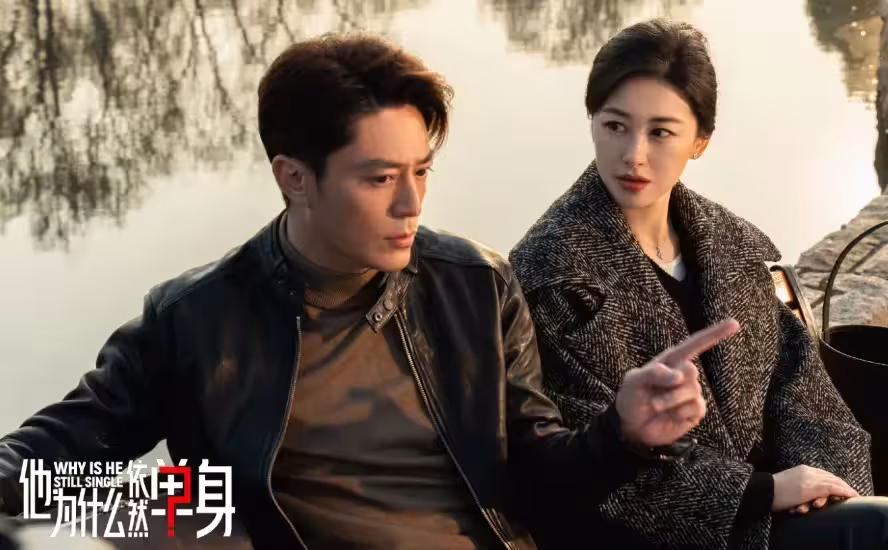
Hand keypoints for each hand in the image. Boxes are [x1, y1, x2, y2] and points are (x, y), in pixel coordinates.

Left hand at [615, 319, 739, 446]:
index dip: (715, 334)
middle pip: (691, 371)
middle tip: (652, 397)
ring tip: (656, 406)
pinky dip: (679, 413)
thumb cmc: (632, 397)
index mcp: (671, 360)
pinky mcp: (695, 410)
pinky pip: (697, 407)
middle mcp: (684, 374)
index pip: (695, 344)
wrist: (633, 426)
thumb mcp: (633, 381)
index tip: (735, 323)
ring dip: (670, 401)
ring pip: (692, 391)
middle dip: (670, 387)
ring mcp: (691, 392)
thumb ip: (653, 373)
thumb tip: (678, 376)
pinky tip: (670, 416)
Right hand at [772, 465, 857, 512]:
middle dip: (841, 484)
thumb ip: (798, 484)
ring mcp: (811, 478)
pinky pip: (833, 488)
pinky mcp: (812, 487)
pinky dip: (844, 491)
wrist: (763, 491)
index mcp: (801, 469)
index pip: (821, 473)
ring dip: (844, 488)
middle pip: (830, 476)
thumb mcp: (787, 484)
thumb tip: (805, 493)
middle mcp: (807, 471)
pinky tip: (851, 495)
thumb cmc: (771, 491)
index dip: (832, 480)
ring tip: (852, 494)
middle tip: (850, 491)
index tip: (839, 486)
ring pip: (834, 482)